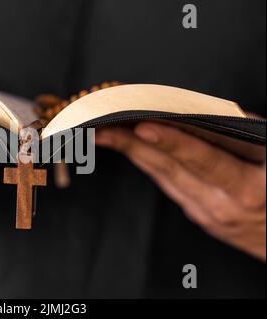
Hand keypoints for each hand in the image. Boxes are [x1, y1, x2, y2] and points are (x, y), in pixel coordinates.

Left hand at [95, 122, 265, 260]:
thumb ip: (247, 136)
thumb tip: (205, 115)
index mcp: (247, 189)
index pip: (201, 159)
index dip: (170, 142)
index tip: (141, 126)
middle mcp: (221, 205)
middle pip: (169, 169)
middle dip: (131, 145)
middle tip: (101, 125)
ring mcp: (206, 213)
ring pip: (163, 177)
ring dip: (133, 153)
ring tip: (106, 133)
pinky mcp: (200, 216)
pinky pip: (171, 185)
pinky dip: (150, 164)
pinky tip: (132, 148)